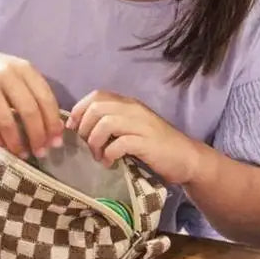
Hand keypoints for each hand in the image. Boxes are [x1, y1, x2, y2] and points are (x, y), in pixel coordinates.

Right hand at [0, 43, 63, 157]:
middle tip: (41, 152)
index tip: (56, 142)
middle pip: (29, 111)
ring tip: (22, 153)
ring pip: (6, 121)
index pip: (45, 98)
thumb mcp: (16, 76)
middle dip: (38, 136)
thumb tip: (56, 129)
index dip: (52, 123)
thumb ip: (34, 96)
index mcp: (23, 68)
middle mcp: (5, 73)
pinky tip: (4, 147)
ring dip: (17, 142)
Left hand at [67, 90, 204, 185]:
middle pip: (97, 108)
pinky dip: (109, 154)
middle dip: (84, 129)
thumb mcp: (131, 130)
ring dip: (95, 142)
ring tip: (98, 156)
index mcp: (128, 104)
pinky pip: (119, 143)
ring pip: (105, 123)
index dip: (79, 110)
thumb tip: (81, 130)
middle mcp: (134, 109)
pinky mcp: (147, 142)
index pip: (96, 96)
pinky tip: (110, 163)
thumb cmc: (154, 147)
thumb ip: (111, 125)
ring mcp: (141, 125)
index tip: (74, 129)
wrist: (186, 158)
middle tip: (87, 146)